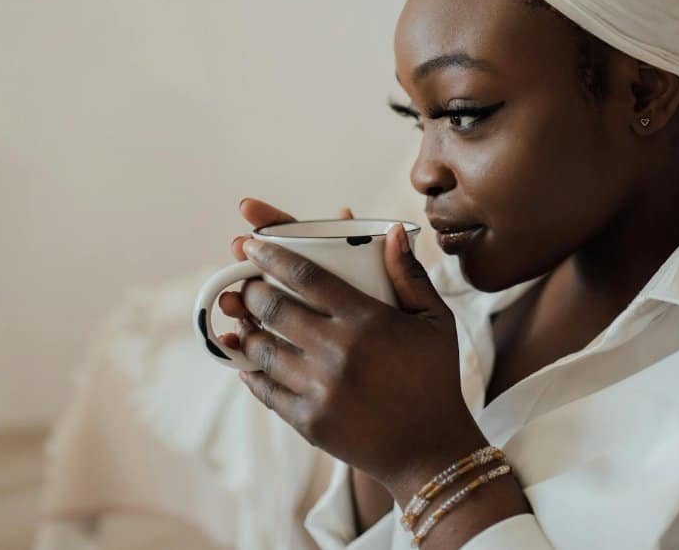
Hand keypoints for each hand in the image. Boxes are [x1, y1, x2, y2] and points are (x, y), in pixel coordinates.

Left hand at [218, 202, 486, 497]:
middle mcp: (339, 352)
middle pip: (274, 308)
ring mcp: (320, 388)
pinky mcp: (307, 420)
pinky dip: (248, 369)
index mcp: (368, 321)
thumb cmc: (435, 377)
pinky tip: (244, 358)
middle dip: (251, 290)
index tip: (250, 244)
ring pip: (261, 348)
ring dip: (245, 328)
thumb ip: (410, 274)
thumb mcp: (436, 321)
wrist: (429, 449)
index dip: (272, 256)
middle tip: (246, 284)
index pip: (306, 276)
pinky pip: (264, 388)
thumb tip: (390, 229)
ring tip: (242, 318)